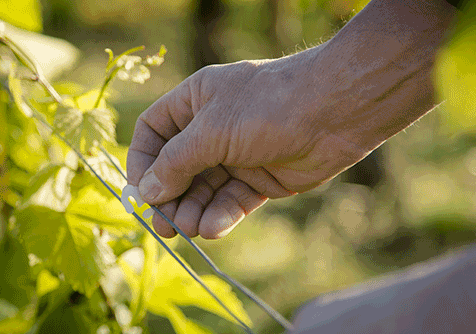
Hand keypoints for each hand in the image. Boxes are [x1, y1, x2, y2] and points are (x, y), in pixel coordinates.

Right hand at [126, 48, 370, 238]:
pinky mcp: (259, 178)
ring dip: (193, 211)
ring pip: (203, 190)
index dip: (142, 163)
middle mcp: (212, 127)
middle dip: (169, 198)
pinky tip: (214, 229)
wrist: (336, 112)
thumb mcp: (211, 131)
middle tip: (165, 227)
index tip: (139, 194)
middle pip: (176, 168)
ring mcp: (236, 154)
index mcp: (195, 101)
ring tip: (191, 229)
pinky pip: (231, 201)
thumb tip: (145, 192)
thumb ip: (175, 163)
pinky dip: (221, 216)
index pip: (154, 132)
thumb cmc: (268, 106)